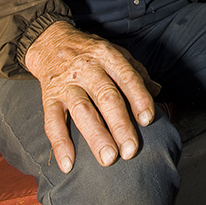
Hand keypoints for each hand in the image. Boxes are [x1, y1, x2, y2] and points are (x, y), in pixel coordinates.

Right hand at [24, 21, 160, 172]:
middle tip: (131, 150)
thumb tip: (157, 90)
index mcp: (107, 55)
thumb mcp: (114, 52)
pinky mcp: (49, 97)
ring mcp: (67, 83)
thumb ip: (136, 71)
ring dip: (96, 136)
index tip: (147, 119)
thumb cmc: (90, 51)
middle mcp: (87, 68)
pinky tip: (68, 164)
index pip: (126, 76)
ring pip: (83, 110)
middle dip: (120, 124)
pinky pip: (52, 122)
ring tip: (109, 158)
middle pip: (106, 96)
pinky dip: (60, 144)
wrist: (50, 40)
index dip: (138, 97)